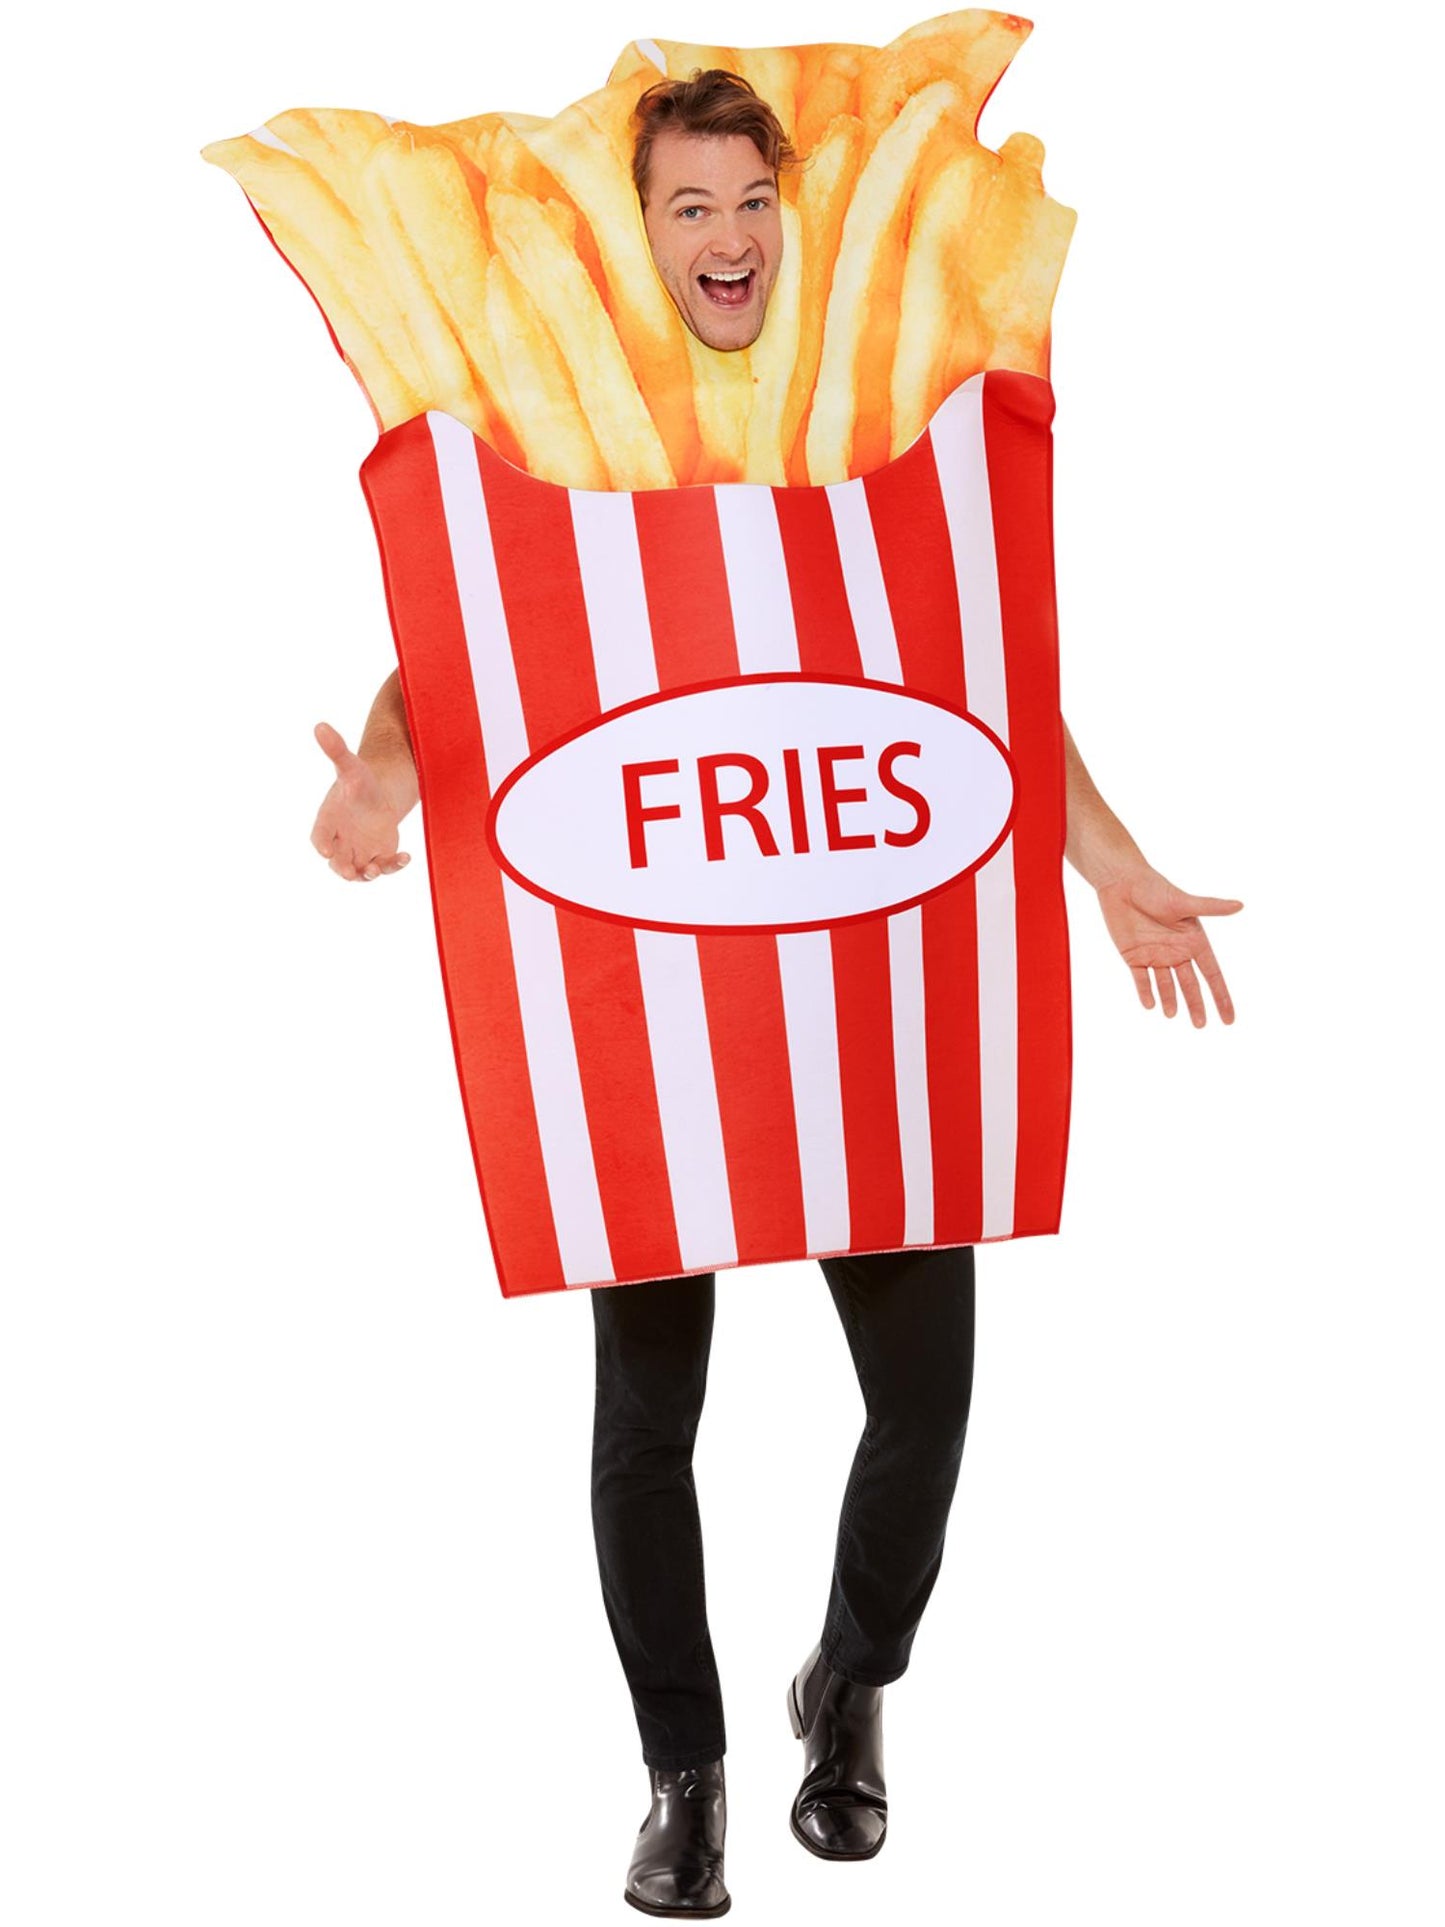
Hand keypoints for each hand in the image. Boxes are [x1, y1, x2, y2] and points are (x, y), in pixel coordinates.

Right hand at [310, 721, 411, 881]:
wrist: (379, 794)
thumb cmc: (360, 781)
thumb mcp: (350, 766)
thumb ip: (336, 749)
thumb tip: (320, 725)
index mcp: (330, 819)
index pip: (319, 835)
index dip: (321, 843)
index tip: (325, 851)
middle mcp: (341, 839)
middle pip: (336, 861)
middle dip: (342, 868)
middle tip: (350, 873)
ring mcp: (359, 851)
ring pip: (359, 870)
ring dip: (367, 874)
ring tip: (376, 870)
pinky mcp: (378, 856)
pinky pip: (383, 867)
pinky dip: (393, 866)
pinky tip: (405, 858)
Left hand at [1094, 865, 1240, 1025]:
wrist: (1122, 883)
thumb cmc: (1156, 889)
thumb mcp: (1183, 902)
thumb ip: (1210, 907)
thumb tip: (1240, 905)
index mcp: (1194, 941)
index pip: (1212, 974)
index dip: (1221, 996)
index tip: (1229, 1018)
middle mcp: (1177, 952)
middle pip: (1190, 985)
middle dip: (1196, 1005)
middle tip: (1201, 1025)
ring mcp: (1155, 956)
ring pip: (1166, 986)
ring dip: (1170, 1000)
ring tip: (1172, 1014)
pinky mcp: (1134, 957)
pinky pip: (1142, 980)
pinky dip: (1146, 992)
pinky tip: (1150, 1005)